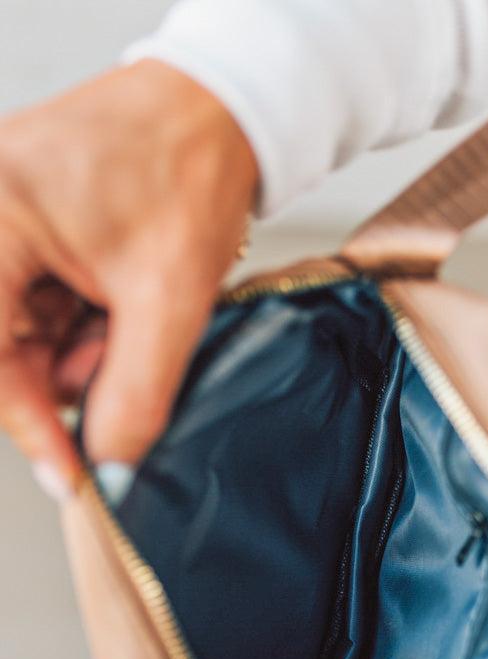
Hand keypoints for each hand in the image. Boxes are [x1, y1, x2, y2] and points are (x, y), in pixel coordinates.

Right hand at [0, 59, 257, 494]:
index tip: (70, 475)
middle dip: (71, 372)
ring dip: (86, 349)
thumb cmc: (190, 168)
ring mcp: (4, 221)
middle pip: (5, 344)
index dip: (30, 422)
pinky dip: (88, 325)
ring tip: (136, 313)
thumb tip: (109, 465)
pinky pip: (44, 306)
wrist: (221, 111)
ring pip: (28, 333)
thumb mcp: (169, 295)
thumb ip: (136, 391)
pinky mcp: (29, 230)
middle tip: (123, 364)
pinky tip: (124, 304)